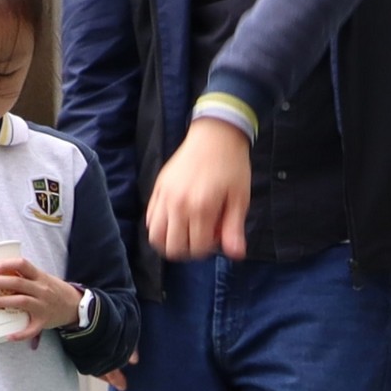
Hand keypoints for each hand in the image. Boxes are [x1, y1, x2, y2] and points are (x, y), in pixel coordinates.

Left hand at [0, 256, 89, 343]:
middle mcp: (42, 289)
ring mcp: (43, 305)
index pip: (22, 264)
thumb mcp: (42, 278)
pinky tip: (8, 335)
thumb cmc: (53, 290)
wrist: (75, 305)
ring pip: (21, 301)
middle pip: (17, 282)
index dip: (5, 264)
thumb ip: (24, 276)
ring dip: (2, 302)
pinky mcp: (44, 321)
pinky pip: (31, 330)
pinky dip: (20, 334)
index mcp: (40, 276)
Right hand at [146, 119, 253, 263]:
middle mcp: (178, 204)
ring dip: (170, 242)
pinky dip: (160, 227)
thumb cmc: (232, 167)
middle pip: (172, 247)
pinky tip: (176, 220)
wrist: (215, 136)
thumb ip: (234, 228)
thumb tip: (235, 254)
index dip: (208, 249)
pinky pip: (150, 219)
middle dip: (188, 249)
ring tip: (186, 232)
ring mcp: (164, 196)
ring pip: (155, 237)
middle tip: (202, 236)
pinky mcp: (157, 188)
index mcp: (201, 207)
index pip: (196, 248)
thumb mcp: (240, 198)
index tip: (216, 235)